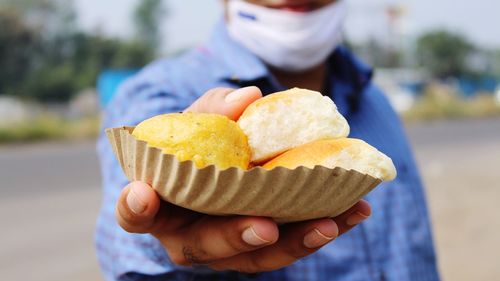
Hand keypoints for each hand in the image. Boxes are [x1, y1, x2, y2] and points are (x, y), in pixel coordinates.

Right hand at [116, 86, 371, 272]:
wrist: (221, 164)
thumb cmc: (198, 143)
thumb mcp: (199, 120)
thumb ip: (214, 109)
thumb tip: (248, 98)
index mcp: (159, 204)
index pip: (134, 213)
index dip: (135, 207)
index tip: (143, 194)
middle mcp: (187, 234)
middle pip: (202, 246)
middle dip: (234, 237)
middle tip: (264, 226)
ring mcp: (226, 246)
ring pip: (254, 257)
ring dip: (294, 241)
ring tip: (329, 223)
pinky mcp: (262, 246)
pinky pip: (288, 244)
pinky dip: (320, 228)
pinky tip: (354, 210)